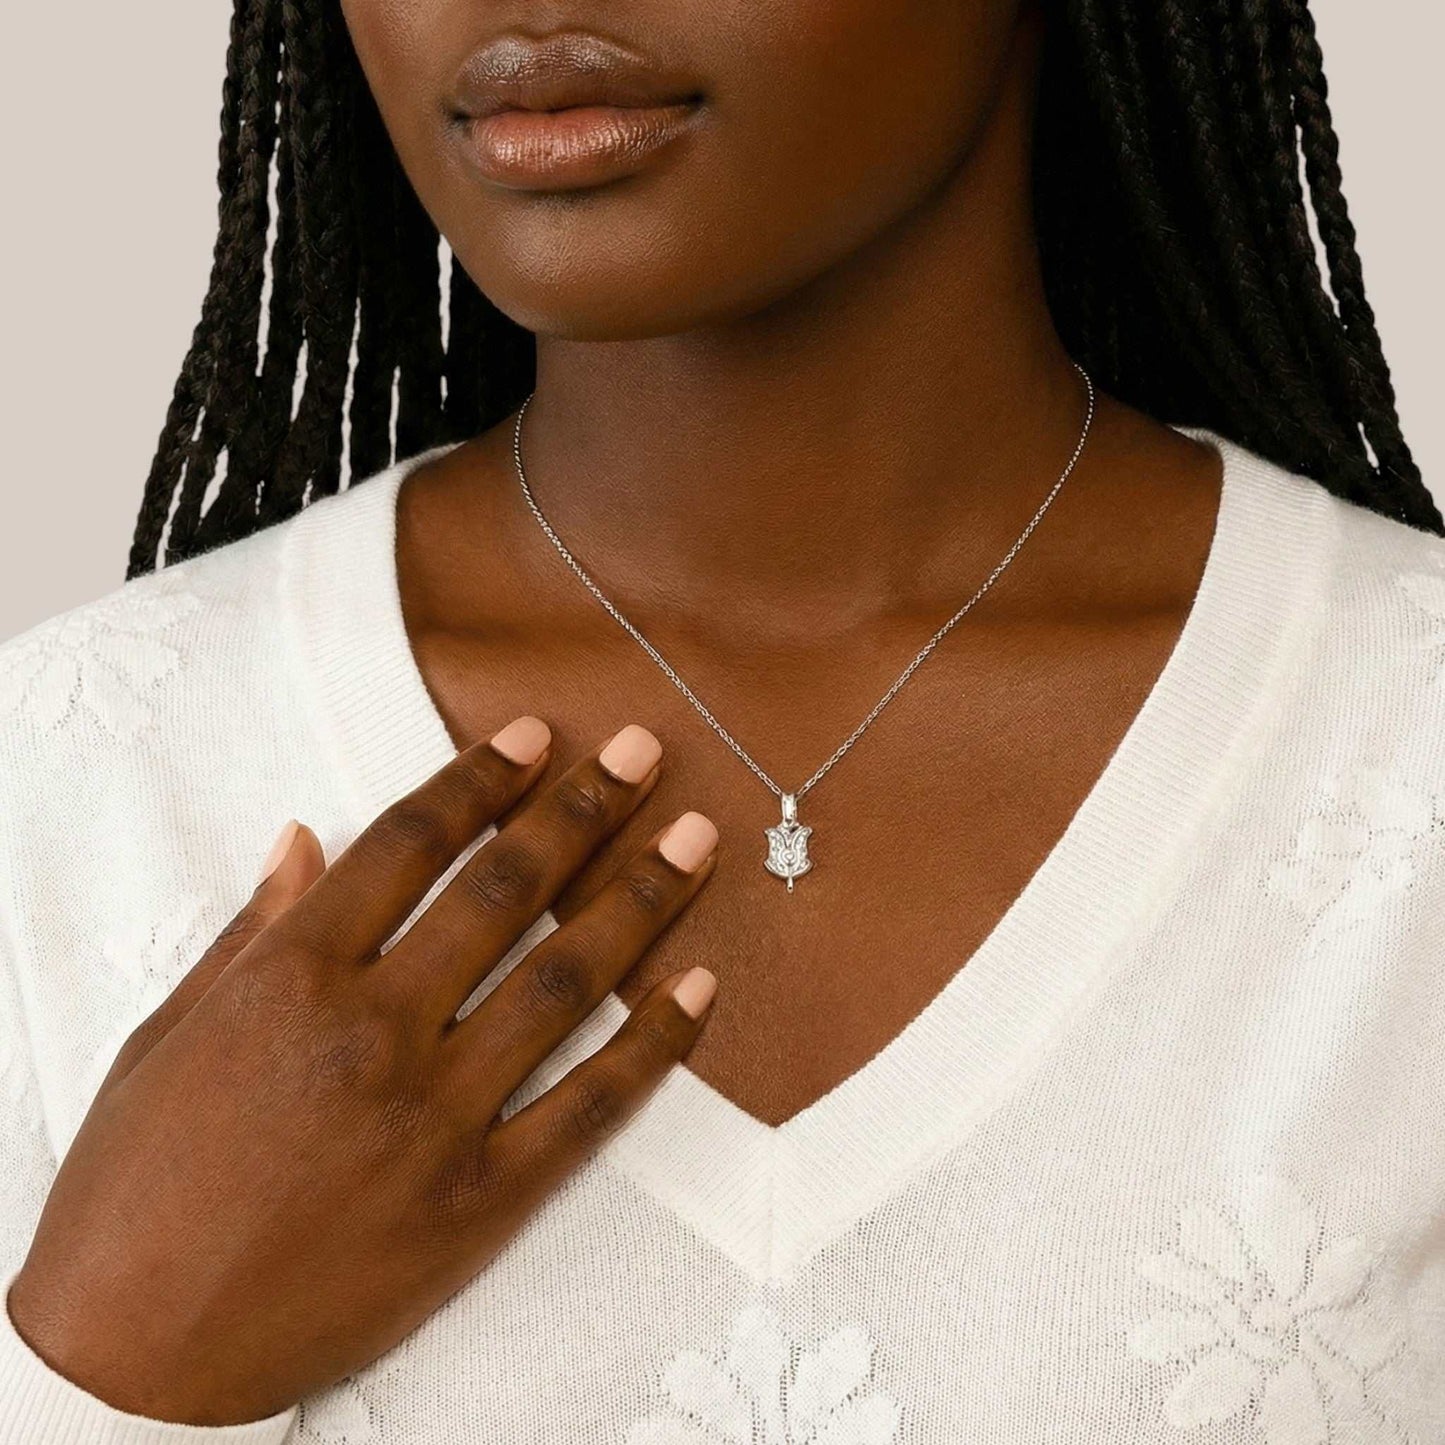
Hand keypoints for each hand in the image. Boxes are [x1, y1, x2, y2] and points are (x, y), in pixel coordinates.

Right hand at [7, 718, 718, 1425]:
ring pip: (565, 981)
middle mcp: (374, 1032)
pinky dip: (656, 1043)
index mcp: (291, 979)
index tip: (533, 736)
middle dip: (583, 809)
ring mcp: (436, 1118)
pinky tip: (701, 986)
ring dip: (641, 898)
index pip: (410, 844)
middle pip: (505, 890)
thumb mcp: (164, 1040)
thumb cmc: (132, 1193)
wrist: (136, 1359)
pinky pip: (591, 1107)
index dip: (479, 779)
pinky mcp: (481, 1202)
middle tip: (641, 751)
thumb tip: (302, 835)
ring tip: (696, 837)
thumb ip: (248, 932)